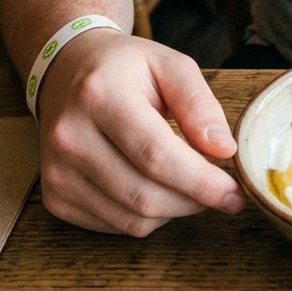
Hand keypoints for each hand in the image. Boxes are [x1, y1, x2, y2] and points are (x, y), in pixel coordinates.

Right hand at [37, 29, 243, 234]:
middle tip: (223, 192)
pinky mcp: (55, 197)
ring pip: (132, 219)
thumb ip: (199, 103)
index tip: (235, 193)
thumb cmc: (125, 68)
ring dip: (173, 211)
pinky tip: (156, 187)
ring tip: (189, 184)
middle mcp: (70, 136)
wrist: (67, 72)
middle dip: (194, 201)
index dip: (201, 182)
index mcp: (99, 95)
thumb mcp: (169, 64)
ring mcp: (57, 171)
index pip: (156, 155)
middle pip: (144, 194)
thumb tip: (223, 149)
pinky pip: (115, 226)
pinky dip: (146, 216)